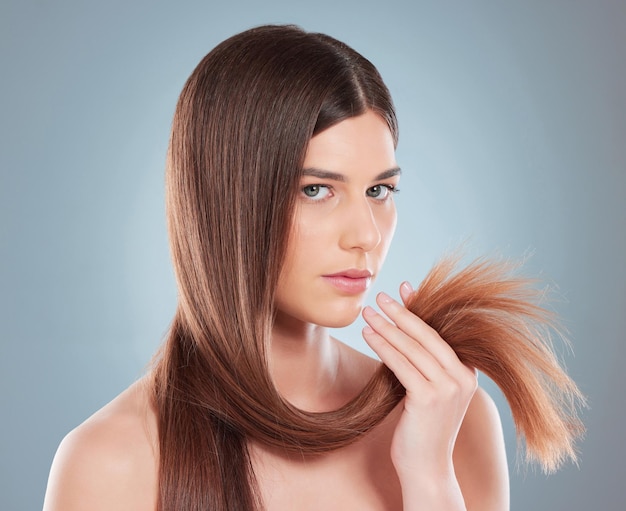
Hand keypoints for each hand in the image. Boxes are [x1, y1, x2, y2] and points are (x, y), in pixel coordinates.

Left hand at [362, 282, 476, 494]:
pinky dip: (383, 346)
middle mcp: (462, 378)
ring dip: (387, 327)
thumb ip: (423, 363)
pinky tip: (368, 335)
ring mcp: (448, 388)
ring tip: (368, 313)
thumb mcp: (428, 391)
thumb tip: (404, 331)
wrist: (427, 468)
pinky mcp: (429, 398)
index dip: (421, 308)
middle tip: (380, 297)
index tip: (404, 288)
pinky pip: (401, 364)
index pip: (440, 332)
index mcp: (467, 373)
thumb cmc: (422, 428)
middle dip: (401, 313)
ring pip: (412, 348)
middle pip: (427, 336)